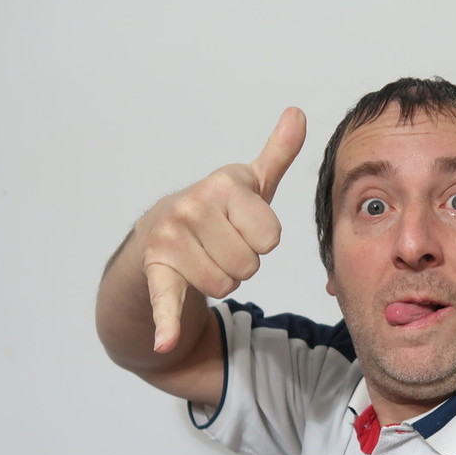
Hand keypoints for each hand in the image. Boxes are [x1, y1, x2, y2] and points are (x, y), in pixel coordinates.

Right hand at [136, 107, 305, 352]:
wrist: (156, 230)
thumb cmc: (215, 210)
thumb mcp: (248, 183)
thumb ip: (277, 153)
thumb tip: (299, 113)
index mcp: (223, 186)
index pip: (271, 237)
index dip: (262, 240)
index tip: (242, 227)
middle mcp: (192, 207)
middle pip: (250, 264)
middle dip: (242, 262)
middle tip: (221, 246)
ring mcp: (170, 241)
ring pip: (226, 285)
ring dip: (222, 279)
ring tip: (205, 258)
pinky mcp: (156, 273)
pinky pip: (167, 303)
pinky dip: (167, 326)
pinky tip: (166, 341)